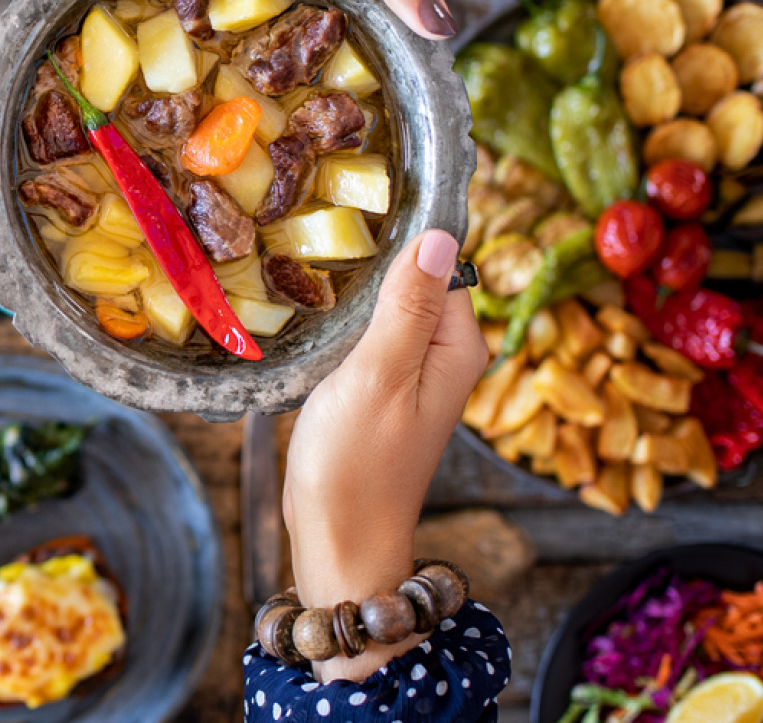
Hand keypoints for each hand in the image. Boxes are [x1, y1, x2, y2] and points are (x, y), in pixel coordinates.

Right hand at [283, 230, 485, 679]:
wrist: (338, 540)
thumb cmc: (356, 465)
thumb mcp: (378, 376)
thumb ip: (406, 307)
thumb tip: (439, 234)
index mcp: (457, 347)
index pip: (440, 263)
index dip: (398, 241)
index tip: (351, 223)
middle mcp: (444, 356)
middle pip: (411, 280)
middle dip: (370, 264)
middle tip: (317, 246)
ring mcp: (412, 373)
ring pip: (385, 306)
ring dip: (350, 294)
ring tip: (305, 273)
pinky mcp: (381, 388)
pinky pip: (368, 334)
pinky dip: (341, 323)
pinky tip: (310, 318)